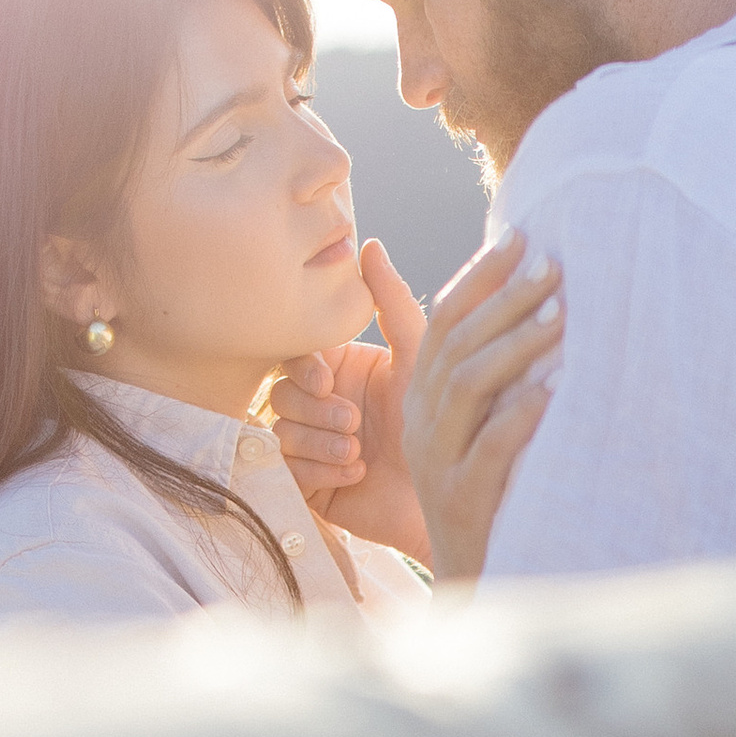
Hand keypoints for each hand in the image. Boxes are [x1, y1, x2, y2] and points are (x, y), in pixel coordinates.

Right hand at [268, 243, 431, 563]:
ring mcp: (310, 446)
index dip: (303, 366)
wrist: (454, 493)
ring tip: (359, 453)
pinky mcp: (307, 486)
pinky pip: (288, 472)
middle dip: (314, 409)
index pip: (294, 354)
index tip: (327, 379)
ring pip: (281, 432)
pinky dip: (320, 472)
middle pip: (281, 393)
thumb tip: (368, 244)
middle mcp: (318, 405)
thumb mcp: (419, 359)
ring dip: (320, 442)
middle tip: (353, 421)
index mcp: (338, 368)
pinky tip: (355, 475)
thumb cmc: (447, 423)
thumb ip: (393, 303)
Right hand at [403, 232, 562, 582]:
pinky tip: (556, 388)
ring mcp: (437, 463)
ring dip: (516, 346)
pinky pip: (488, 449)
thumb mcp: (488, 424)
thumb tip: (541, 305)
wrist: (475, 578)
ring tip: (561, 315)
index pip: (443, 319)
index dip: (481, 276)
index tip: (524, 238)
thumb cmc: (494, 494)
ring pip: (467, 388)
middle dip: (506, 299)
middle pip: (456, 344)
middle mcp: (422, 424)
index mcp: (422, 398)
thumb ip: (498, 372)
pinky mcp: (461, 501)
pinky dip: (522, 414)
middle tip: (553, 265)